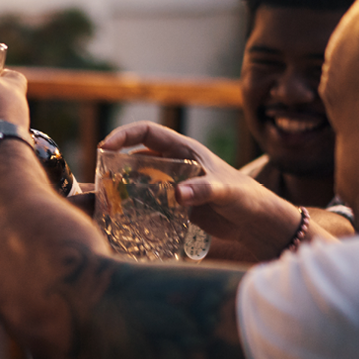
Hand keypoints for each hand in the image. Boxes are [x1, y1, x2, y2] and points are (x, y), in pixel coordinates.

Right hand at [99, 122, 305, 262]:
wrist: (262, 225)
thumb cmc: (249, 201)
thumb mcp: (227, 193)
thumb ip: (204, 191)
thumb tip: (177, 195)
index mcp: (186, 151)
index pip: (147, 133)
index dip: (123, 135)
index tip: (104, 147)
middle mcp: (177, 165)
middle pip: (137, 156)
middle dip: (115, 163)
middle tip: (96, 179)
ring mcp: (176, 185)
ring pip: (140, 180)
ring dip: (122, 186)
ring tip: (103, 200)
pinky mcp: (177, 207)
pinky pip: (149, 201)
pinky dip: (134, 206)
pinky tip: (122, 219)